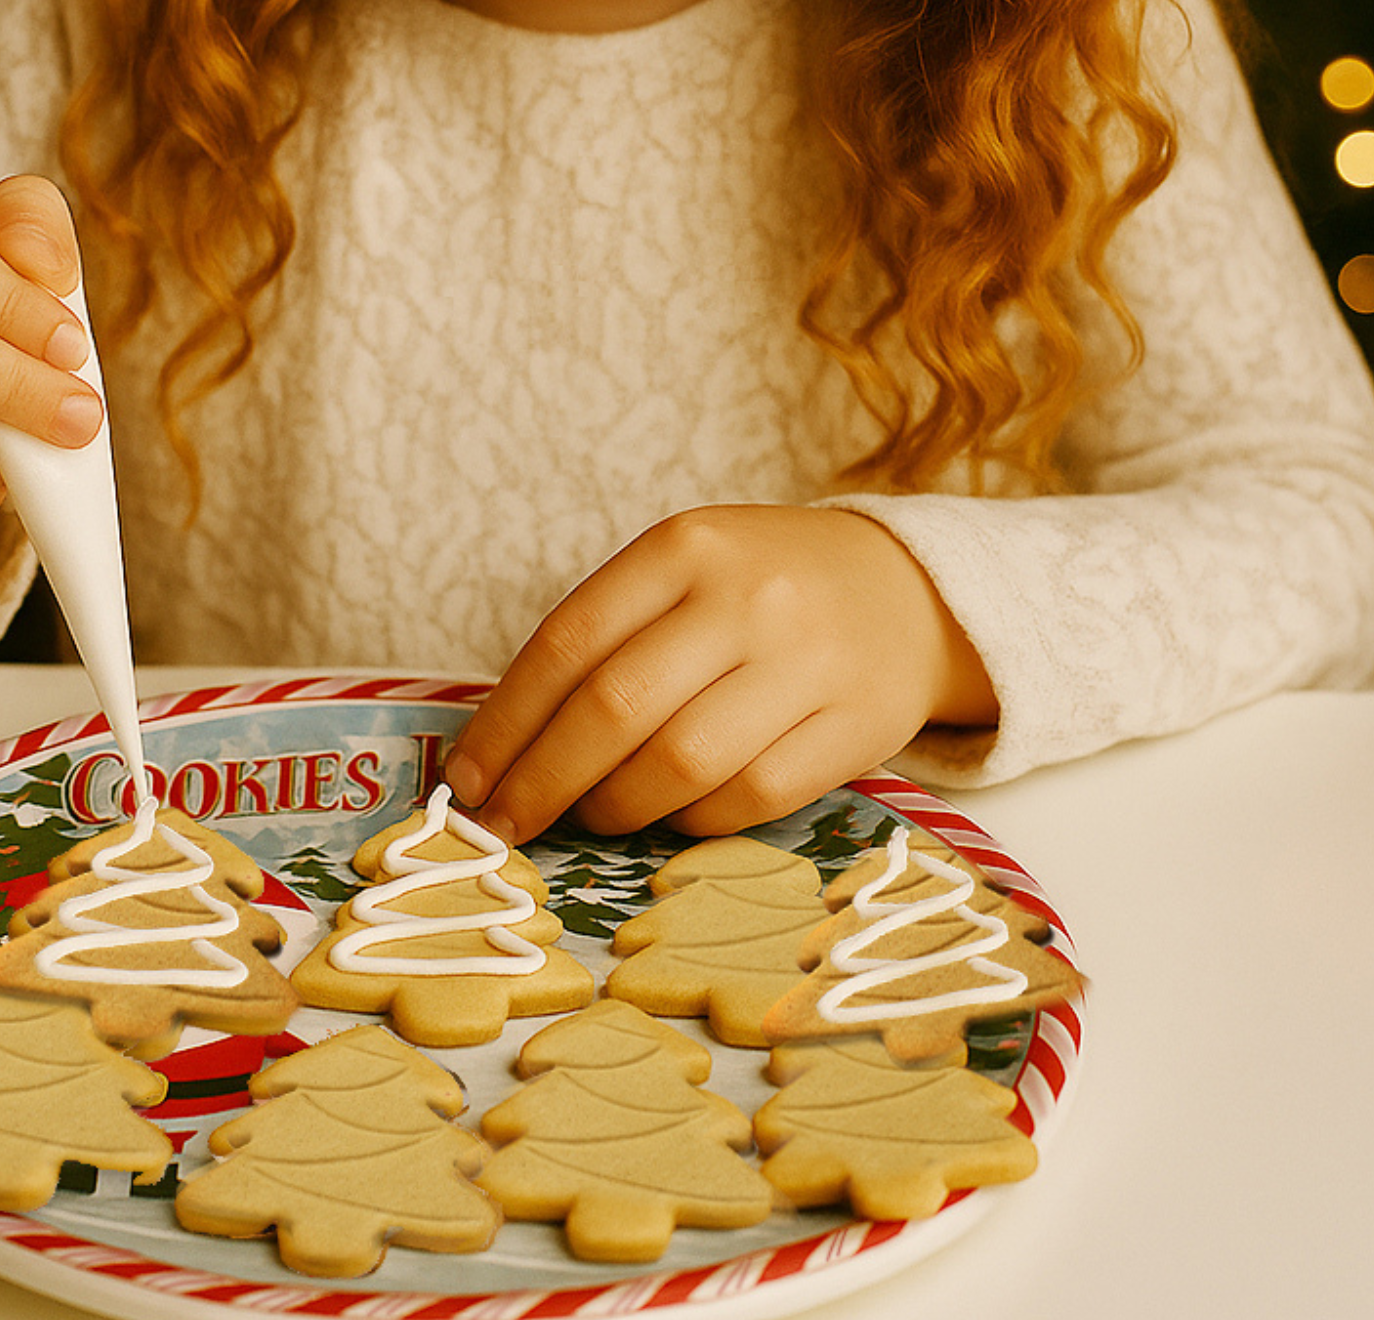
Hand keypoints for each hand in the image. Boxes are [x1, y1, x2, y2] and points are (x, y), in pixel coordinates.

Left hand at [442, 505, 997, 841]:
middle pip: (615, 709)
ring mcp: (806, 662)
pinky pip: (749, 798)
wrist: (905, 590)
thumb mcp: (683, 571)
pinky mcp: (855, 725)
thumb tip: (502, 746)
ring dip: (616, 808)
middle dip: (543, 782)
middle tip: (505, 826)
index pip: (568, 643)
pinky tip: (673, 814)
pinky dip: (693, 821)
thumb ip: (605, 637)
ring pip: (679, 764)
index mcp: (685, 547)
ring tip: (594, 816)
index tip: (467, 780)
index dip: (506, 723)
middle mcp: (746, 598)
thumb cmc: (761, 587)